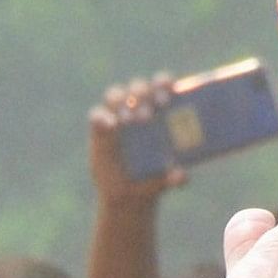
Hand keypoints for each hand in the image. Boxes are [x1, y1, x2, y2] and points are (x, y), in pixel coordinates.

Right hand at [89, 75, 189, 208]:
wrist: (127, 194)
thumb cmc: (152, 178)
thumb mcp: (165, 180)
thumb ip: (175, 178)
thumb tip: (182, 176)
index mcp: (158, 110)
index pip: (160, 85)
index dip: (163, 83)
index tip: (167, 96)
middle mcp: (137, 107)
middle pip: (138, 87)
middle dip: (143, 94)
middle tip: (148, 115)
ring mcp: (116, 115)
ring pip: (115, 95)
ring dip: (121, 100)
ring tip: (128, 119)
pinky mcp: (98, 128)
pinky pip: (96, 115)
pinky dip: (101, 117)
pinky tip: (110, 125)